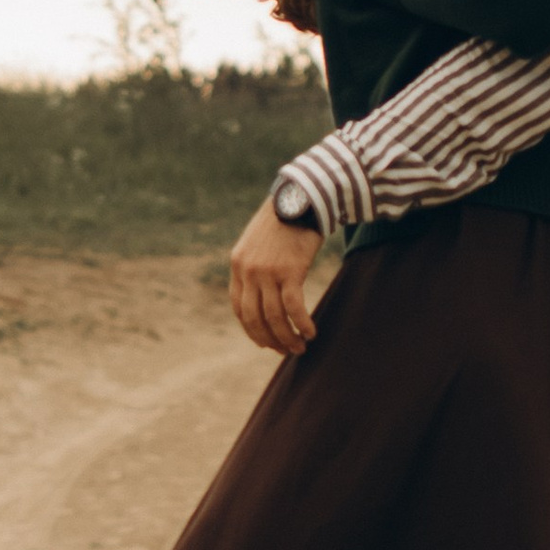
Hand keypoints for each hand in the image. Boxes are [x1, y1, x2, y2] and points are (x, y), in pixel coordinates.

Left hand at [230, 194, 320, 356]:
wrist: (300, 198)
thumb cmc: (284, 221)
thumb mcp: (258, 242)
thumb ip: (255, 266)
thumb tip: (262, 293)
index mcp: (238, 265)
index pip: (239, 308)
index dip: (251, 330)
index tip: (265, 341)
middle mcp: (249, 271)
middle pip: (255, 318)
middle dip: (269, 340)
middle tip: (285, 351)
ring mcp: (268, 271)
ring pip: (275, 317)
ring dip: (287, 338)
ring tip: (300, 347)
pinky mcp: (290, 270)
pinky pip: (294, 307)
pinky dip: (302, 324)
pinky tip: (311, 332)